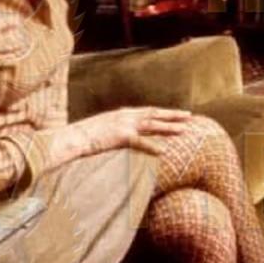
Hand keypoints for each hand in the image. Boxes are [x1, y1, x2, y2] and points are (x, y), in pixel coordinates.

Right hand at [59, 107, 197, 161]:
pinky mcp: (119, 136)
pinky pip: (140, 142)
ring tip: (184, 130)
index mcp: (123, 114)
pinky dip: (152, 146)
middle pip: (154, 113)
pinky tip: (164, 151)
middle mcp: (126, 116)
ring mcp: (123, 124)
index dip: (164, 112)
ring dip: (169, 127)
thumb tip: (126, 135)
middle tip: (190, 116)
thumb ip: (119, 130)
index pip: (149, 111)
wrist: (73, 137)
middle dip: (173, 114)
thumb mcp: (106, 128)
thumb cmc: (87, 136)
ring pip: (152, 125)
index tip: (178, 113)